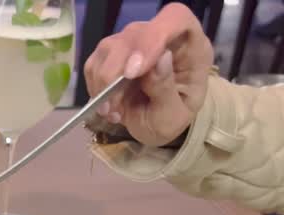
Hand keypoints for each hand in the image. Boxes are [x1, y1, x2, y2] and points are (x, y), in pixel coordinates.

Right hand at [84, 4, 214, 146]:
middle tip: (114, 107)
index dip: (152, 39)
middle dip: (118, 72)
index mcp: (189, 44)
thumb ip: (167, 89)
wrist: (156, 127)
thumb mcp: (174, 115)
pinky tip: (107, 106)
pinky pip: (94, 63)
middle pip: (134, 35)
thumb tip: (160, 59)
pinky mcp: (111, 55)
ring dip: (104, 84)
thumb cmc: (172, 119)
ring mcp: (134, 43)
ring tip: (113, 112)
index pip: (174, 18)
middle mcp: (161, 36)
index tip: (134, 72)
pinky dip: (95, 88)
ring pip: (108, 48)